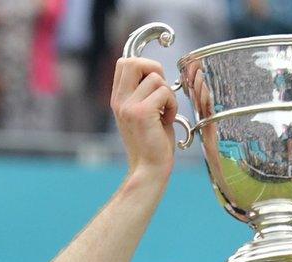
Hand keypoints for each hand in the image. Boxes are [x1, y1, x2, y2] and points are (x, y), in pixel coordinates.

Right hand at [110, 57, 177, 175]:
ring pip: (156, 78)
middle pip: (133, 61)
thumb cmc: (153, 143)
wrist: (149, 169)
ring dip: (168, 93)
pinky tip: (168, 120)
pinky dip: (172, 104)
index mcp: (119, 99)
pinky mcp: (141, 113)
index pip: (125, 62)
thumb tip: (157, 73)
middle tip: (162, 91)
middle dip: (154, 69)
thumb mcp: (145, 113)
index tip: (157, 79)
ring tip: (166, 112)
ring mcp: (129, 106)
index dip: (145, 63)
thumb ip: (145, 93)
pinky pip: (164, 93)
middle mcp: (120, 100)